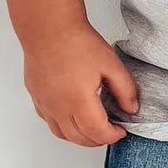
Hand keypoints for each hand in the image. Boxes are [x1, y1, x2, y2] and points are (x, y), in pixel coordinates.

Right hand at [22, 21, 139, 145]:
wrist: (48, 28)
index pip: (98, 133)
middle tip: (111, 130)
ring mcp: (45, 104)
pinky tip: (73, 116)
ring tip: (94, 127)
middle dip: (99, 139)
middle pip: (80, 139)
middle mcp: (59, 108)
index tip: (121, 130)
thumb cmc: (76, 42)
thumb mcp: (111, 64)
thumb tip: (130, 109)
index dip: (113, 136)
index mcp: (79, 101)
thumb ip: (125, 90)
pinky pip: (50, 122)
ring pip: (63, 135)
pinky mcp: (37, 98)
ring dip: (81, 137)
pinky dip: (64, 127)